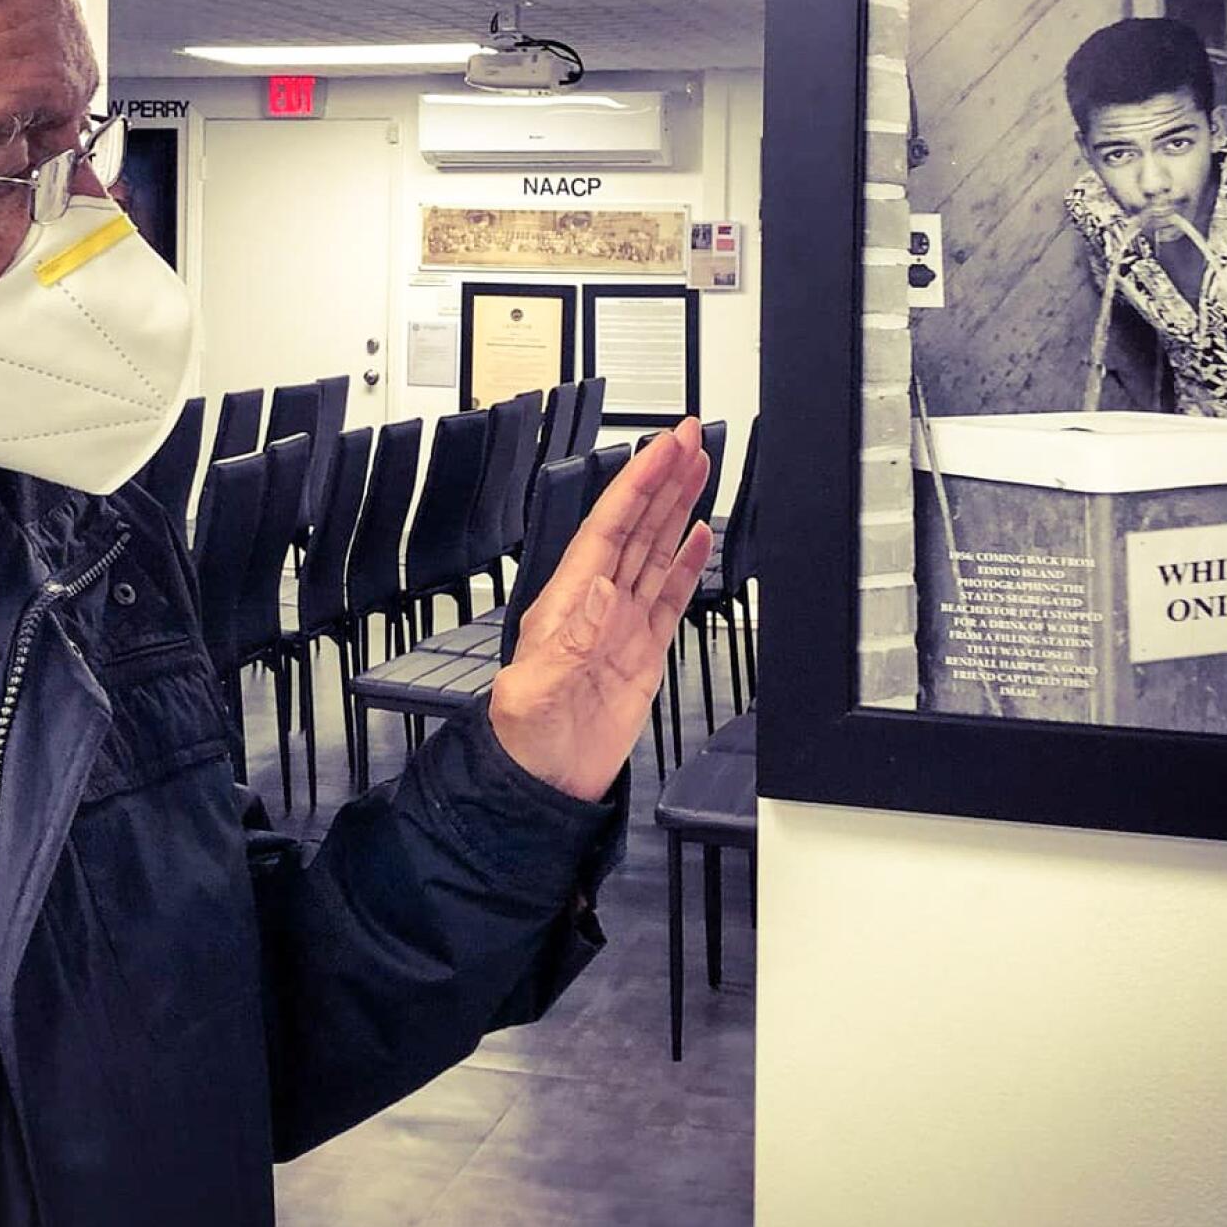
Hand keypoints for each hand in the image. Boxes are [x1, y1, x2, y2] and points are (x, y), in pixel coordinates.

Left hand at [489, 420, 714, 800]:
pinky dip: (687, 564)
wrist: (544, 788)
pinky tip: (700, 536)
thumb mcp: (536, 692)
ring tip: (698, 469)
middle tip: (689, 438)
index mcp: (569, 603)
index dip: (638, 484)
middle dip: (662, 479)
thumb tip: (603, 593)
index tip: (663, 449)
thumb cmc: (526, 742)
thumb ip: (571, 643)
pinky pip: (669, 596)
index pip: (610, 527)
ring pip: (655, 551)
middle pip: (636, 526)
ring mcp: (621, 626)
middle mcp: (595, 605)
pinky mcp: (643, 652)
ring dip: (677, 508)